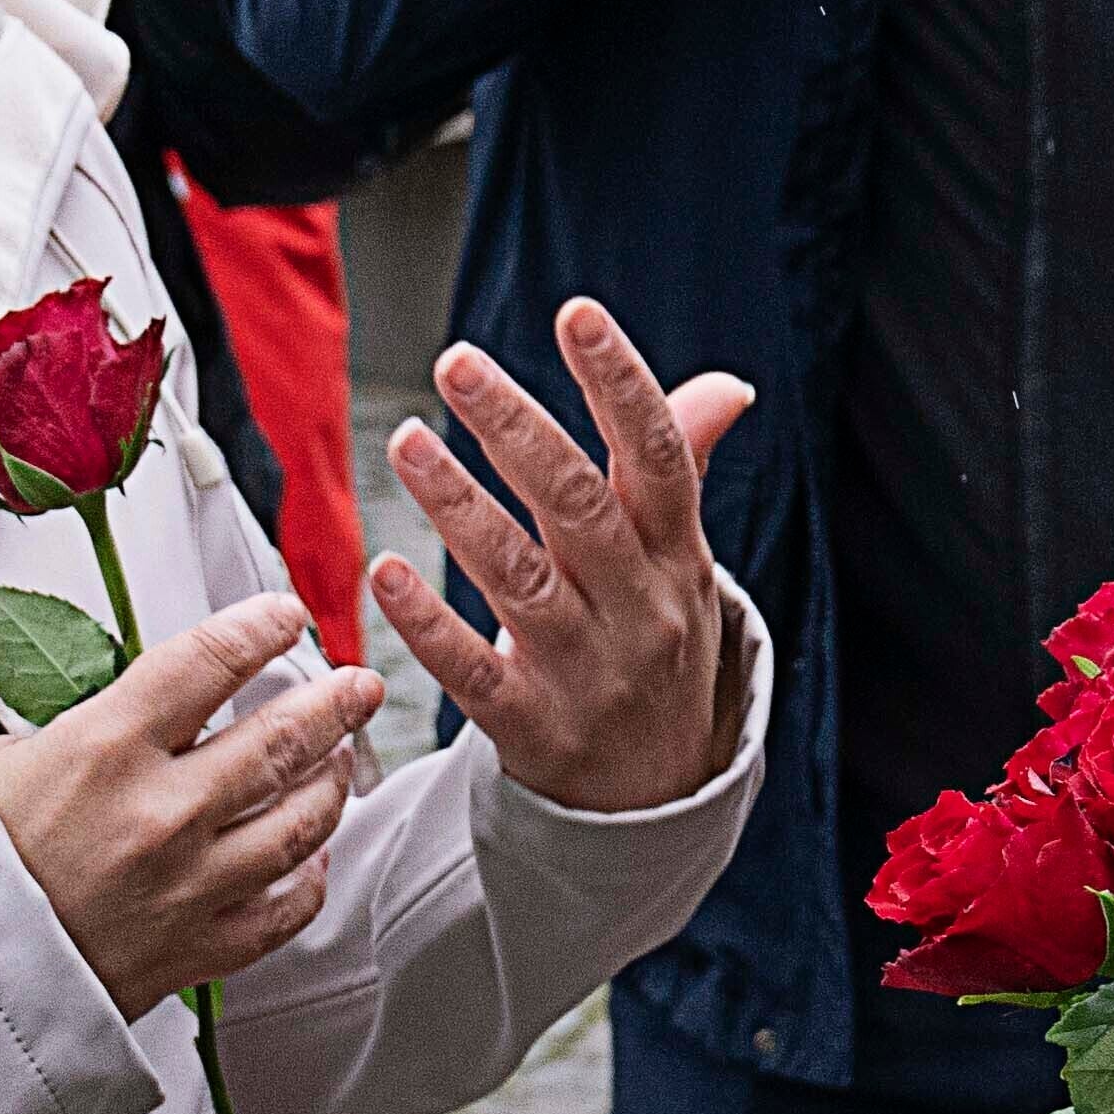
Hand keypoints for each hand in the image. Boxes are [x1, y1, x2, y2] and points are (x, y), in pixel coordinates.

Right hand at [0, 593, 376, 1016]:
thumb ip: (72, 736)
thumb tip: (114, 723)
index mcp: (103, 748)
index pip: (209, 662)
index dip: (260, 628)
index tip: (285, 616)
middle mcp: (160, 811)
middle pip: (281, 738)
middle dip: (335, 701)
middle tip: (359, 684)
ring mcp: (187, 885)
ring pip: (299, 823)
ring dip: (332, 783)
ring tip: (342, 760)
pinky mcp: (196, 950)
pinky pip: (283, 910)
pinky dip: (309, 879)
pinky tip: (313, 857)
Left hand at [375, 299, 755, 817]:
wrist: (658, 799)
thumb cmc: (658, 649)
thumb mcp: (685, 566)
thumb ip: (683, 471)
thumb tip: (726, 387)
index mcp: (678, 555)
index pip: (658, 458)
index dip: (621, 385)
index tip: (577, 315)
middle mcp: (639, 607)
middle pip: (580, 507)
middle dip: (518, 428)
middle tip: (457, 365)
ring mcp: (588, 672)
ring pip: (521, 580)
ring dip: (461, 506)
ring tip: (407, 442)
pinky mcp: (534, 728)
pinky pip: (475, 674)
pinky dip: (429, 625)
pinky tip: (386, 571)